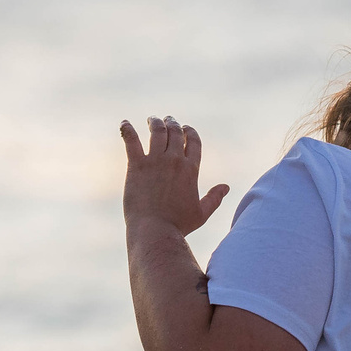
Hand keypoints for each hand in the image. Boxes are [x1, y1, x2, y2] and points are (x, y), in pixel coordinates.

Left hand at [121, 117, 229, 235]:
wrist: (155, 231)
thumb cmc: (178, 225)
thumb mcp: (201, 213)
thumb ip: (215, 198)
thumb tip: (226, 187)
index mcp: (191, 169)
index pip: (193, 141)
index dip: (190, 131)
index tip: (185, 127)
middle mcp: (175, 161)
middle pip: (175, 132)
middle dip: (172, 123)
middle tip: (166, 119)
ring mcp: (155, 161)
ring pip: (157, 132)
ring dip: (155, 122)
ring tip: (152, 119)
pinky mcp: (137, 165)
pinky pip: (132, 140)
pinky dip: (127, 129)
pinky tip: (124, 123)